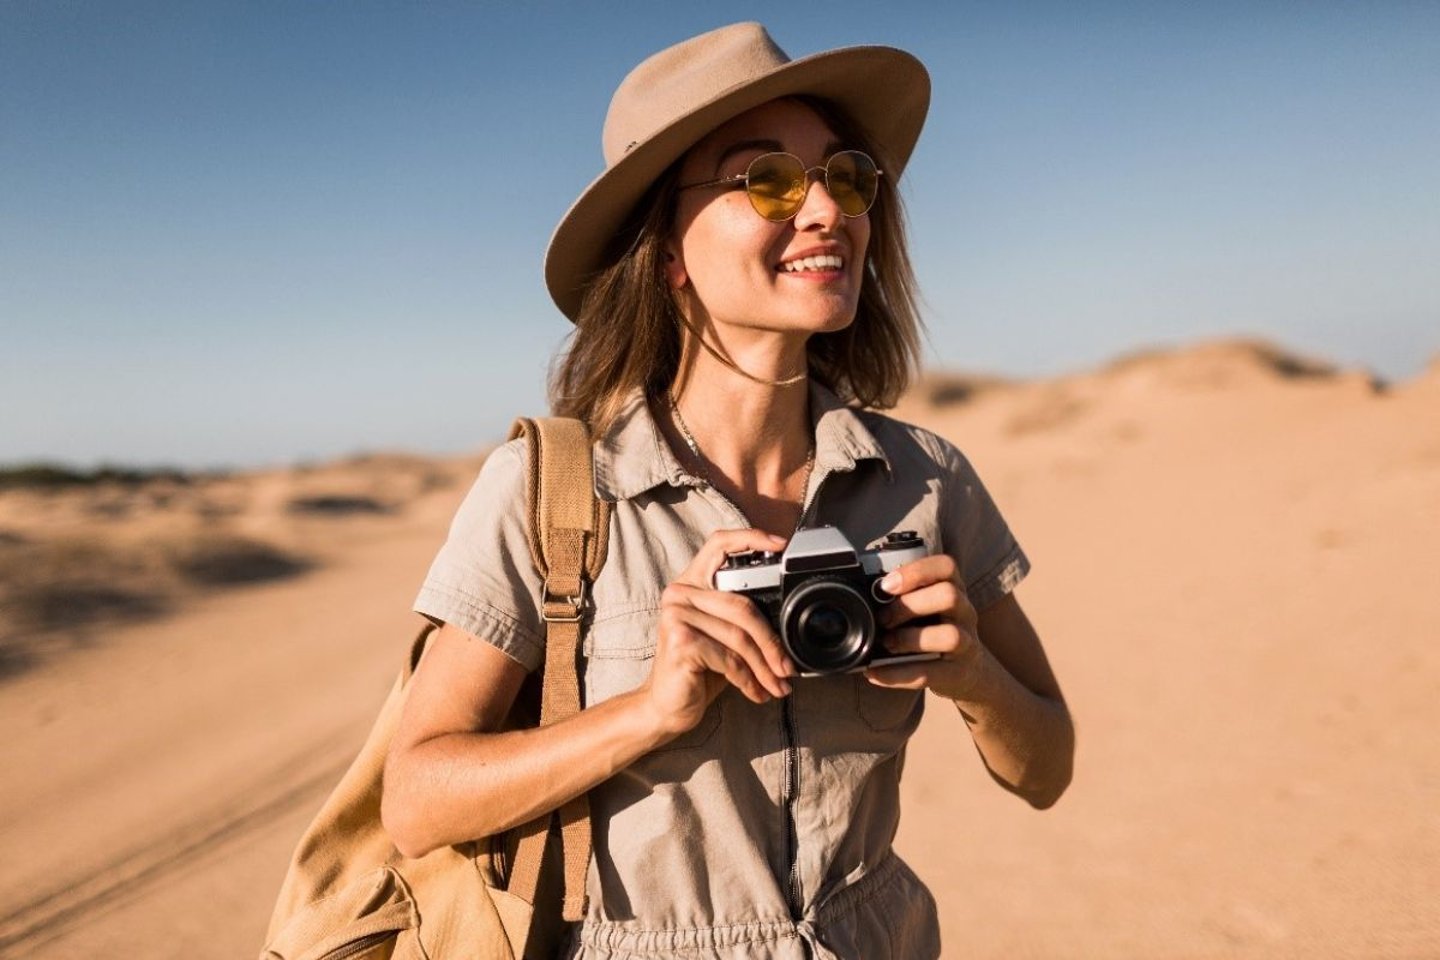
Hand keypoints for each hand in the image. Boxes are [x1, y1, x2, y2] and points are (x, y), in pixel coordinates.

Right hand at [641, 529, 796, 740]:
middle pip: (742, 606)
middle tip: (788, 667)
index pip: (719, 545)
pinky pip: (729, 659)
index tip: (781, 546)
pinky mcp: (679, 641)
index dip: (751, 539)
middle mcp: (679, 593)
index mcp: (692, 583)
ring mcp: (676, 615)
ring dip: (765, 667)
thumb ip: (743, 619)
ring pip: (739, 637)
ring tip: (778, 685)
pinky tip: (756, 693)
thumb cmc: (699, 670)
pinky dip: (748, 680)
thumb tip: (788, 620)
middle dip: (772, 642)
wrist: (666, 706)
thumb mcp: (724, 638)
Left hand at [866, 554, 982, 700]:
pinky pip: (930, 673)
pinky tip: (876, 674)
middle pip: (948, 596)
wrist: (968, 670)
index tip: (887, 585)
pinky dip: (898, 674)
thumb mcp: (928, 607)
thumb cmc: (936, 630)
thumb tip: (860, 598)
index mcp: (954, 588)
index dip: (916, 572)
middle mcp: (965, 612)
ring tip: (887, 644)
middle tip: (883, 619)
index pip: (946, 567)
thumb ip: (904, 598)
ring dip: (910, 639)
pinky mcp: (958, 672)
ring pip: (950, 635)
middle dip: (909, 606)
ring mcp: (967, 642)